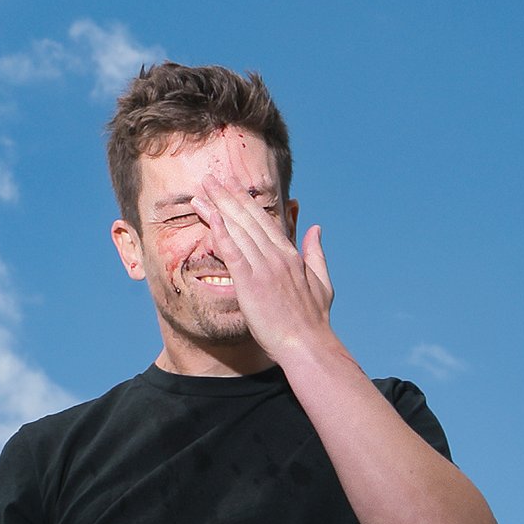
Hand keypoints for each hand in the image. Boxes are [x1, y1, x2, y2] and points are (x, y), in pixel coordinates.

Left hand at [197, 171, 335, 358]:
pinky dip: (221, 232)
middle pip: (248, 219)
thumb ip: (316, 252)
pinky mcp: (250, 283)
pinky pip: (232, 252)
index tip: (233, 187)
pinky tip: (210, 216)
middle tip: (210, 178)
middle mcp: (277, 256)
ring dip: (218, 208)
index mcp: (291, 256)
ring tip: (202, 191)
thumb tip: (316, 228)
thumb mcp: (322, 281)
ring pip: (238, 230)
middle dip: (227, 196)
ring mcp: (264, 268)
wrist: (307, 344)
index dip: (246, 202)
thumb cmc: (313, 320)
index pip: (265, 221)